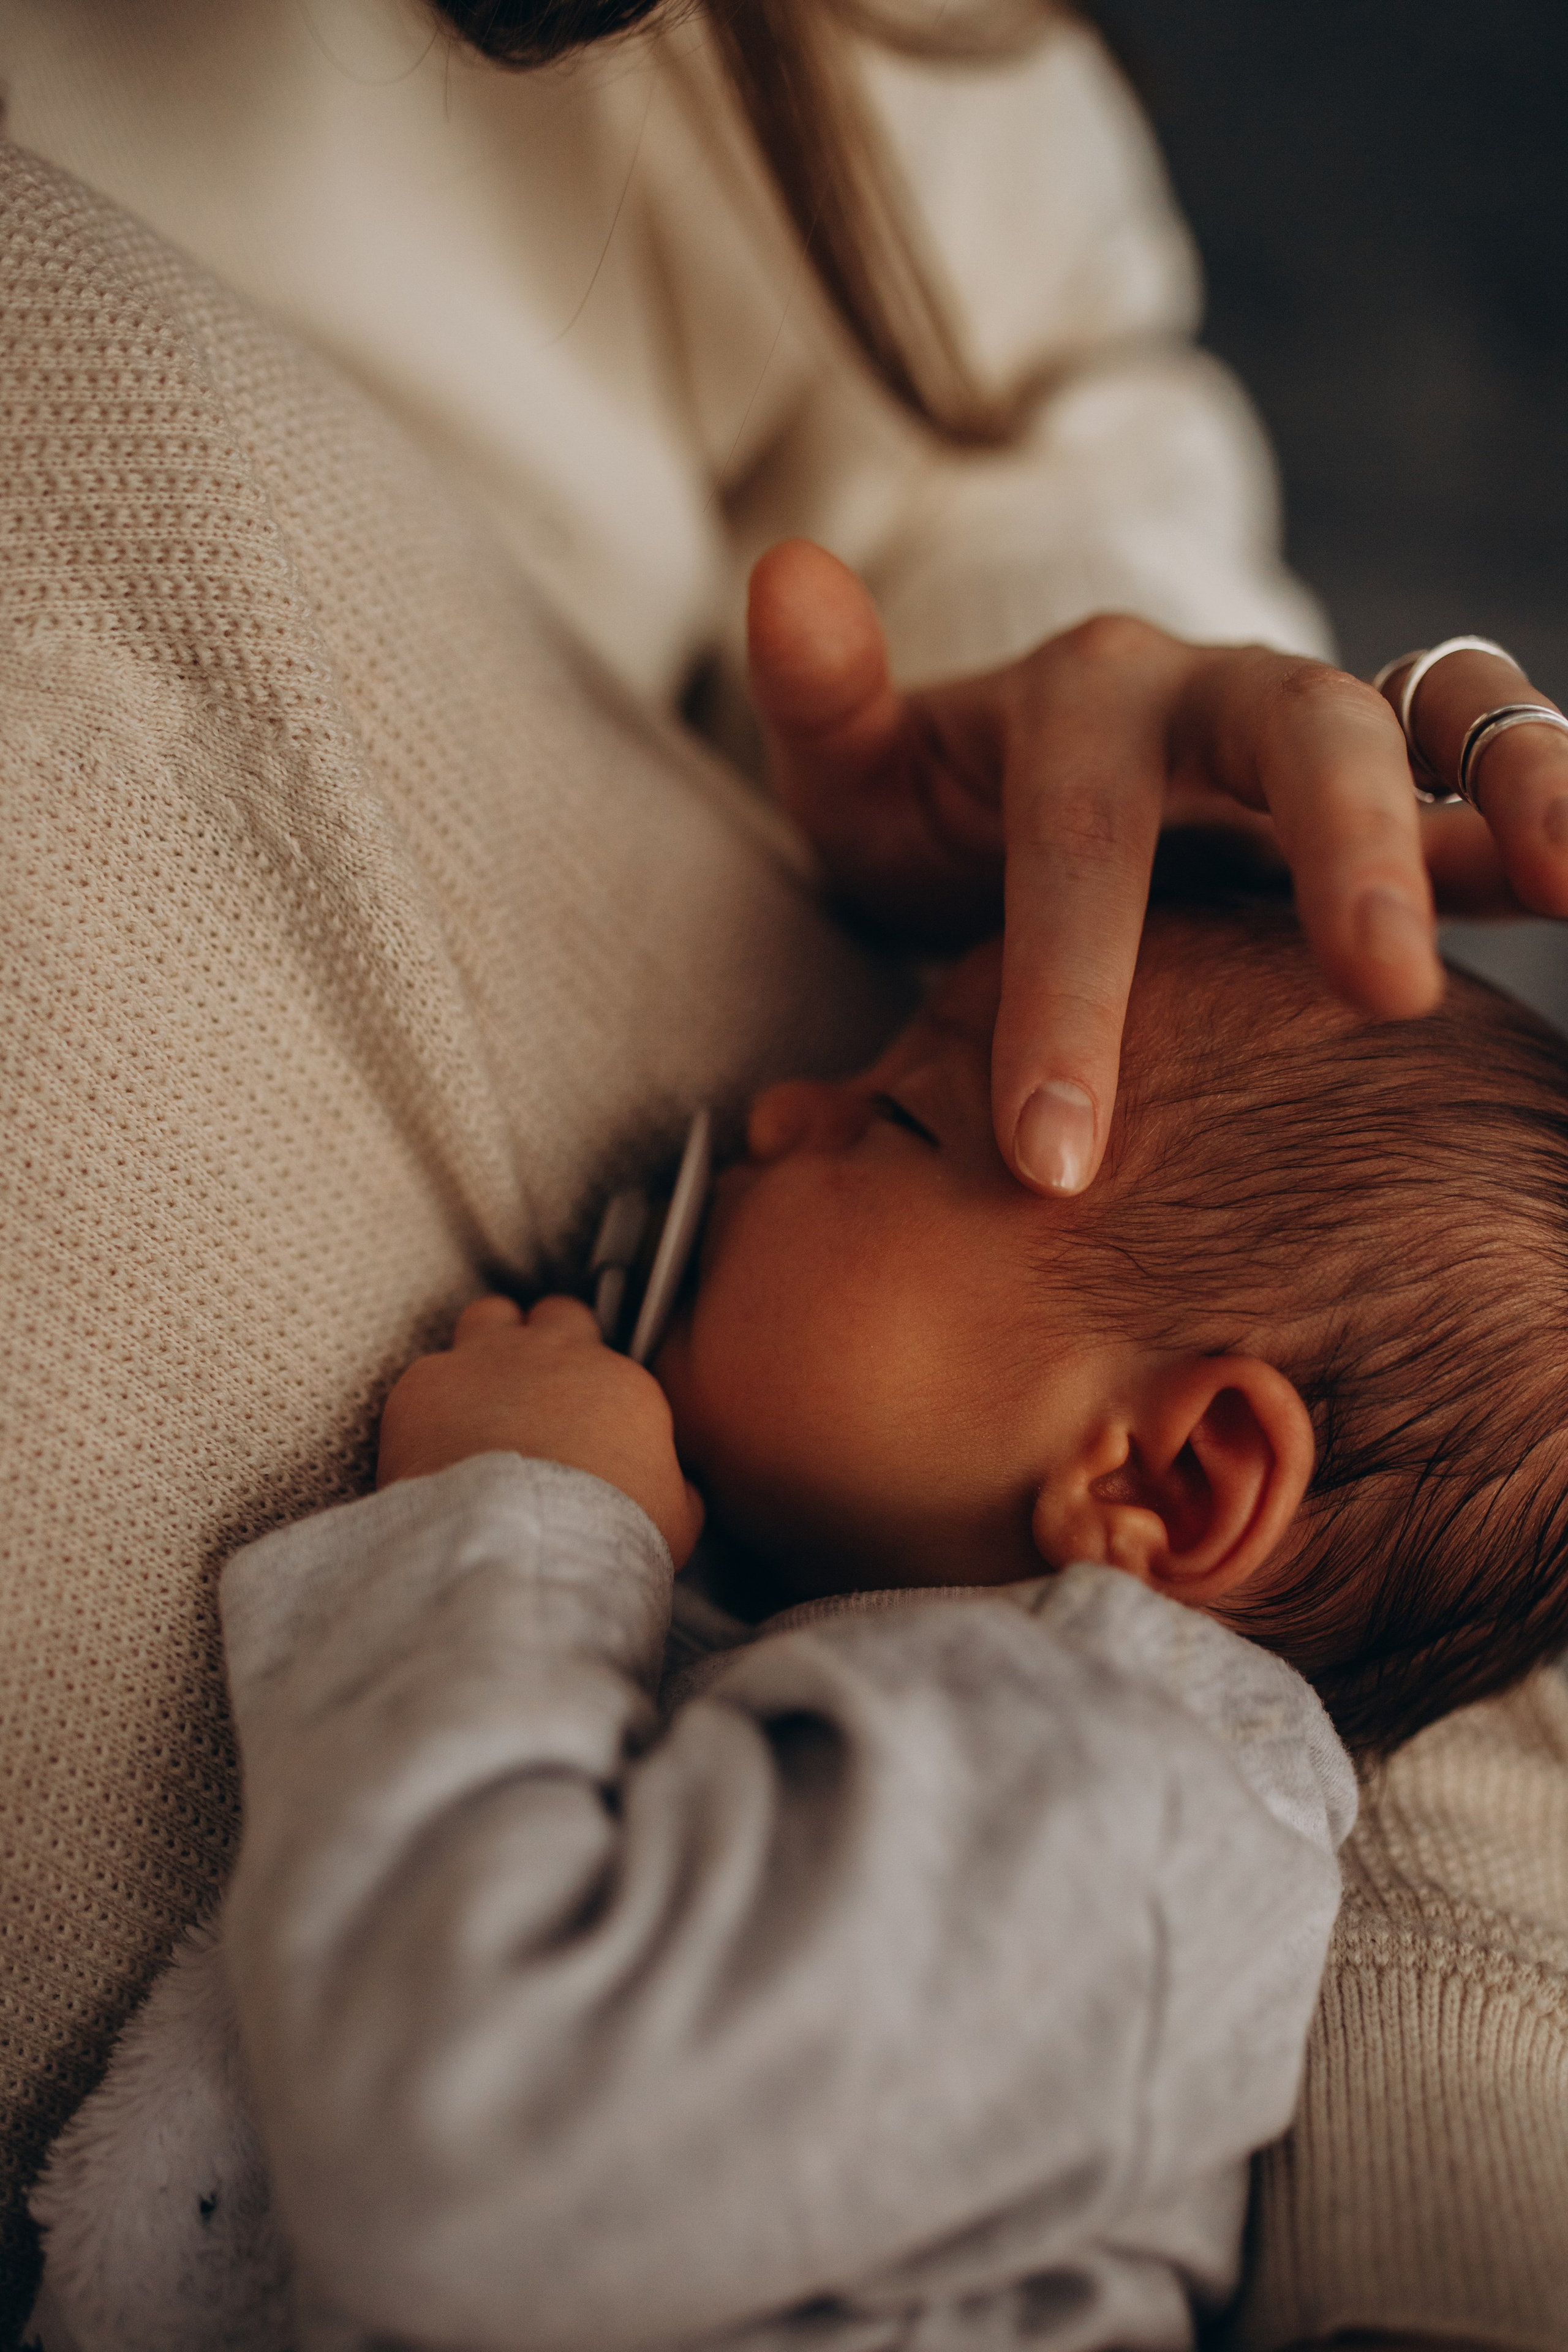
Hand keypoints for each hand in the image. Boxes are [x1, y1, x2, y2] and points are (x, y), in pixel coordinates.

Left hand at [377, 1296, 704, 1565]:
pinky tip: (428, 1447)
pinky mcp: (425, 1384)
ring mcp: (485, 1360)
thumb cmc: (603, 1532)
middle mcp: (553, 1355)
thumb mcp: (674, 1519)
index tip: (585, 1412)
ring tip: (480, 1393)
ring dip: (485, 1345)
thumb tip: (682, 1490)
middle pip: (555, 1313)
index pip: (610, 1355)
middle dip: (546, 1339)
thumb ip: (679, 1491)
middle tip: (537, 1385)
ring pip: (487, 1315)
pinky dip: (426, 1406)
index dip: (595, 1381)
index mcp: (617, 1383)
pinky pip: (424, 1377)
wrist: (520, 1539)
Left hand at [747, 540, 1567, 1196]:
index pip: (1080, 843)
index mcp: (1081, 702)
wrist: (1034, 798)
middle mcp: (1216, 694)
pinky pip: (1494, 775)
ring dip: (1515, 787)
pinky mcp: (1397, 790)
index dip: (1068, 991)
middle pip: (1301, 733)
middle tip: (1385, 989)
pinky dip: (1545, 818)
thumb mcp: (858, 778)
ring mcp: (1319, 733)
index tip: (1052, 1156)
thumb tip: (786, 573)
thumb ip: (826, 704)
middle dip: (1346, 849)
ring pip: (1441, 718)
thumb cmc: (941, 818)